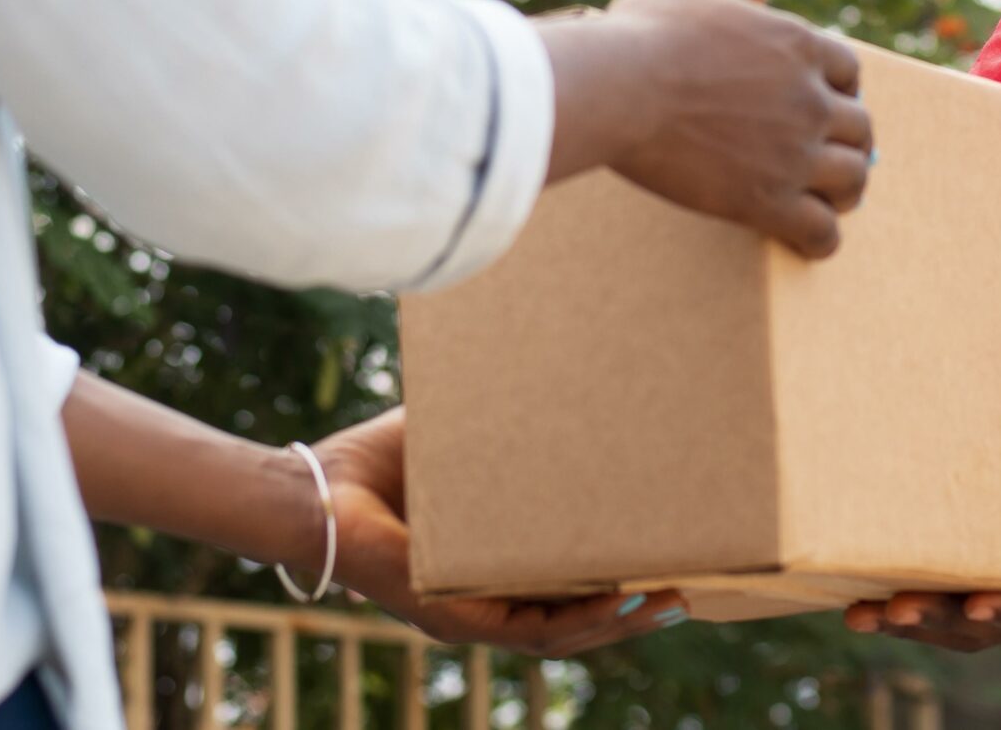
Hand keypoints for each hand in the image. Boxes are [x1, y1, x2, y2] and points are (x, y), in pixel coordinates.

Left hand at [313, 409, 689, 656]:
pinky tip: (612, 598)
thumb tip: (548, 366)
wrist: (312, 490)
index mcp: (489, 570)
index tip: (668, 562)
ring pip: (560, 635)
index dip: (617, 585)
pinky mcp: (448, 615)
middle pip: (576, 623)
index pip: (565, 590)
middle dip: (634, 612)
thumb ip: (499, 421)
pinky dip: (575, 617)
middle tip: (688, 591)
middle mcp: (483, 603)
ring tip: (670, 600)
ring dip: (618, 621)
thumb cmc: (374, 462)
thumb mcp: (458, 439)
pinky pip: (524, 628)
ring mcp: (467, 617)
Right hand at [563, 0, 871, 257]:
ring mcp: (794, 153)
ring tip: (832, 199)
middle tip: (832, 153)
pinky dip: (820, 238)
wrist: (619, 88)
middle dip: (849, 141)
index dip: (841, 88)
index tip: (826, 102)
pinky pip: (820, 231)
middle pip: (861, 127)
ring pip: (853, 179)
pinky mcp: (767, 200)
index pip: (849, 71)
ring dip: (845, 189)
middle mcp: (809, 100)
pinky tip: (807, 239)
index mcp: (798, 46)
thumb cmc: (647, 34)